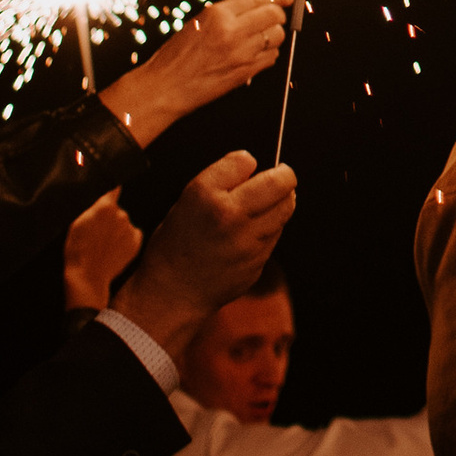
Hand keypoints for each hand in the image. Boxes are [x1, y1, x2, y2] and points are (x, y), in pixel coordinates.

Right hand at [62, 189, 142, 313]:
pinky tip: (112, 249)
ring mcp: (130, 229)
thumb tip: (101, 196)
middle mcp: (122, 214)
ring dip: (115, 229)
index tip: (109, 193)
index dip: (110, 190)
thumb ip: (91, 207)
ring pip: (123, 223)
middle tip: (96, 232)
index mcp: (105, 207)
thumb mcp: (76, 222)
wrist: (88, 277)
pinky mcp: (136, 242)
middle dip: (108, 217)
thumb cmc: (77, 250)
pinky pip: (132, 234)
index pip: (114, 188)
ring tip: (102, 244)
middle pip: (116, 209)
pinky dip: (125, 239)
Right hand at [100, 0, 291, 147]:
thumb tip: (257, 6)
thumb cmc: (176, 56)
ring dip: (274, 35)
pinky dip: (268, 54)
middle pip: (274, 14)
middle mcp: (231, 30)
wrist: (165, 87)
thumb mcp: (198, 22)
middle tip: (274, 18)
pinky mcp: (245, 72)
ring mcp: (241, 52)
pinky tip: (254, 54)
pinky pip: (271, 57)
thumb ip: (227, 13)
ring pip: (277, 36)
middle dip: (278, 14)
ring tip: (260, 38)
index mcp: (217, 13)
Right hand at [112, 148, 294, 362]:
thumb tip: (253, 164)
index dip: (251, 162)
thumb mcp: (186, 202)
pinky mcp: (257, 263)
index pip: (246, 161)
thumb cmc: (175, 245)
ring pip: (285, 210)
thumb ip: (221, 179)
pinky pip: (274, 236)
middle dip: (284, 177)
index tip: (253, 167)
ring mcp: (247, 243)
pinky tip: (253, 233)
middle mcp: (230, 217)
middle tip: (279, 177)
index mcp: (206, 197)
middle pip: (280, 184)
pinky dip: (270, 228)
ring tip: (265, 205)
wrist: (171, 294)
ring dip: (280, 203)